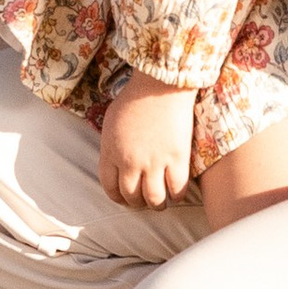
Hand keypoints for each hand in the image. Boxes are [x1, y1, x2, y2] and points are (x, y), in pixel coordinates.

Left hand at [99, 71, 196, 210]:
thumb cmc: (135, 97)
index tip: (126, 198)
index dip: (118, 198)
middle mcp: (130, 161)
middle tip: (145, 200)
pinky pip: (177, 190)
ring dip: (157, 205)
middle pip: (132, 197)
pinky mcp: (177, 158)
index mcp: (110, 151)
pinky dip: (177, 196)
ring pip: (154, 200)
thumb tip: (115, 164)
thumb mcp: (111, 121)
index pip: (110, 188)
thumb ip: (111, 146)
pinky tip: (177, 191)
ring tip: (161, 201)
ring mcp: (154, 161)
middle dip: (138, 203)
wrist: (160, 83)